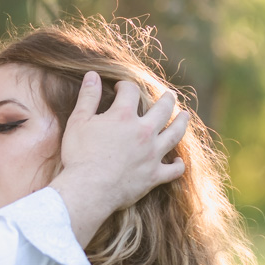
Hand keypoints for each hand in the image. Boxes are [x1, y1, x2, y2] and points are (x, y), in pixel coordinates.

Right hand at [51, 76, 189, 245]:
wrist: (89, 190)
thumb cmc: (79, 156)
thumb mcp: (78, 122)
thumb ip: (87, 97)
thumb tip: (92, 75)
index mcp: (124, 116)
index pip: (131, 91)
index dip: (125, 86)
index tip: (121, 88)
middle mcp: (144, 132)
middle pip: (163, 109)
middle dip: (167, 99)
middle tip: (169, 95)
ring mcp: (152, 154)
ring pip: (175, 134)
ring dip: (182, 123)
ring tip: (186, 116)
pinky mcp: (154, 176)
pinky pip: (173, 170)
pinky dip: (178, 165)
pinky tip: (179, 161)